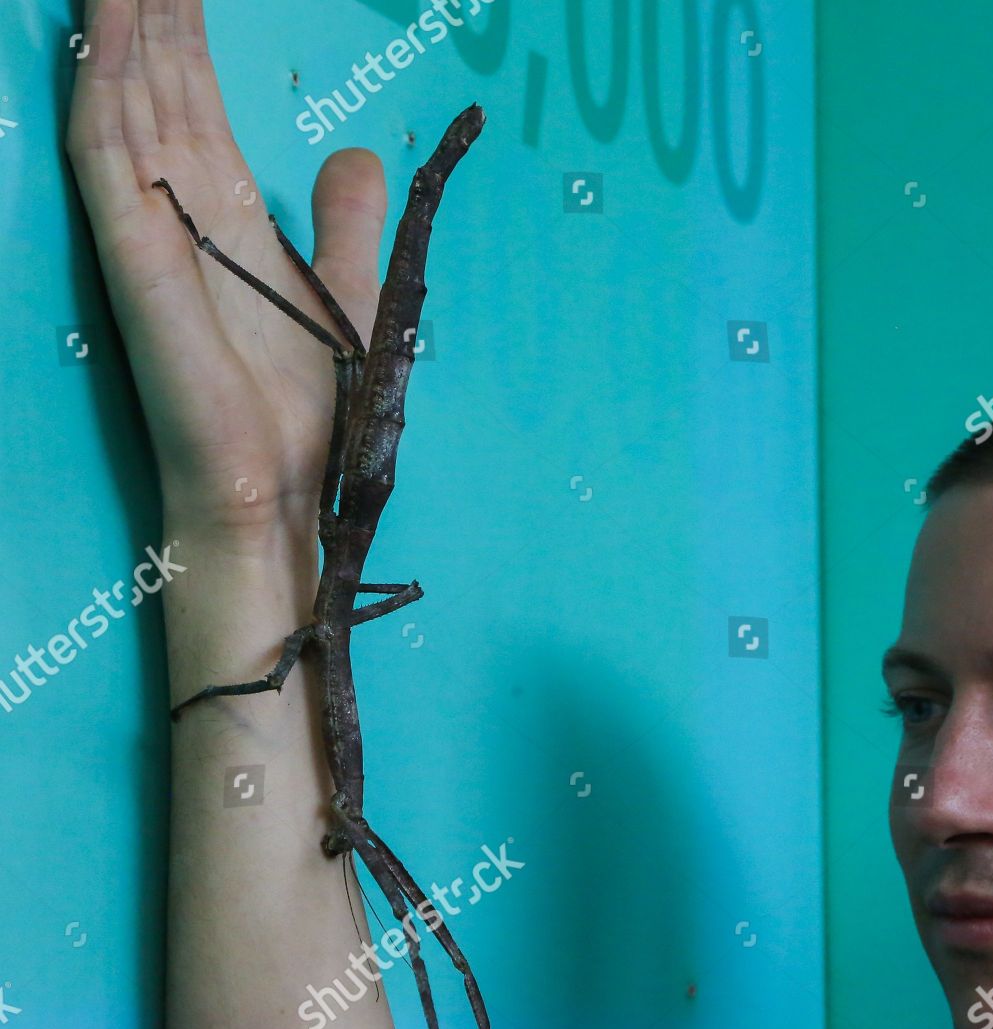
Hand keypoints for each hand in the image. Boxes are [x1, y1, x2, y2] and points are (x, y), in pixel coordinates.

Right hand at [66, 0, 388, 539]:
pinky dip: (102, 84)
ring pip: (124, 98)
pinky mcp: (133, 255)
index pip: (194, 97)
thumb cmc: (305, 403)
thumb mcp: (347, 287)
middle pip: (157, 81)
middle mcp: (179, 207)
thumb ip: (346, 219)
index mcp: (226, 213)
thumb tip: (354, 151)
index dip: (186, 29)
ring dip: (124, 25)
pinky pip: (105, 153)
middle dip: (153, 9)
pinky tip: (107, 23)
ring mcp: (148, 227)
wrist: (277, 482)